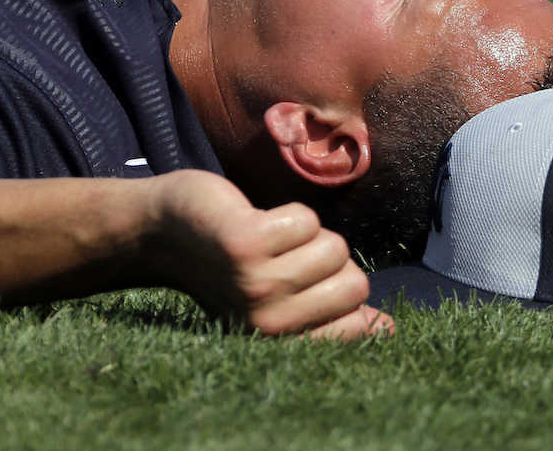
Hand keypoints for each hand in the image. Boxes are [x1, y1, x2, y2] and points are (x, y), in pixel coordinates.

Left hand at [148, 170, 393, 338]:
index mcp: (279, 340)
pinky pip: (307, 220)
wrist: (164, 232)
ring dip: (307, 234)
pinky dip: (289, 212)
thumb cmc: (233, 264)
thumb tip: (388, 329)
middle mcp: (268, 321)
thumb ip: (333, 316)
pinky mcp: (247, 242)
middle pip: (355, 282)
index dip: (345, 290)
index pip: (357, 324)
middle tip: (284, 258)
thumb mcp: (281, 301)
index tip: (306, 283)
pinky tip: (255, 222)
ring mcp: (256, 283)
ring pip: (334, 246)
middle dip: (330, 259)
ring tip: (267, 241)